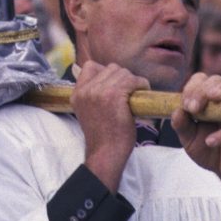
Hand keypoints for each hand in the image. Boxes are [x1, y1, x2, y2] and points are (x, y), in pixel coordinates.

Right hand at [69, 61, 150, 191]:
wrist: (105, 154)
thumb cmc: (102, 136)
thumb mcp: (87, 112)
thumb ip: (91, 95)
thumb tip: (105, 80)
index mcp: (77, 93)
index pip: (90, 67)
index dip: (105, 72)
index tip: (115, 83)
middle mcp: (86, 90)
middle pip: (110, 68)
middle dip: (123, 77)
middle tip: (130, 91)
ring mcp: (99, 91)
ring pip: (122, 72)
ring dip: (133, 80)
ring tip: (137, 92)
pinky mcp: (114, 95)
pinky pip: (132, 80)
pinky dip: (141, 84)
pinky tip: (144, 92)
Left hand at [172, 73, 220, 204]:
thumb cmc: (209, 150)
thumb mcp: (189, 139)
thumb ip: (181, 125)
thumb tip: (176, 111)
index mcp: (210, 100)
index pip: (203, 79)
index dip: (192, 87)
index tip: (185, 104)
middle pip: (218, 80)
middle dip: (201, 90)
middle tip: (192, 108)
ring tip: (207, 103)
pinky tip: (210, 141)